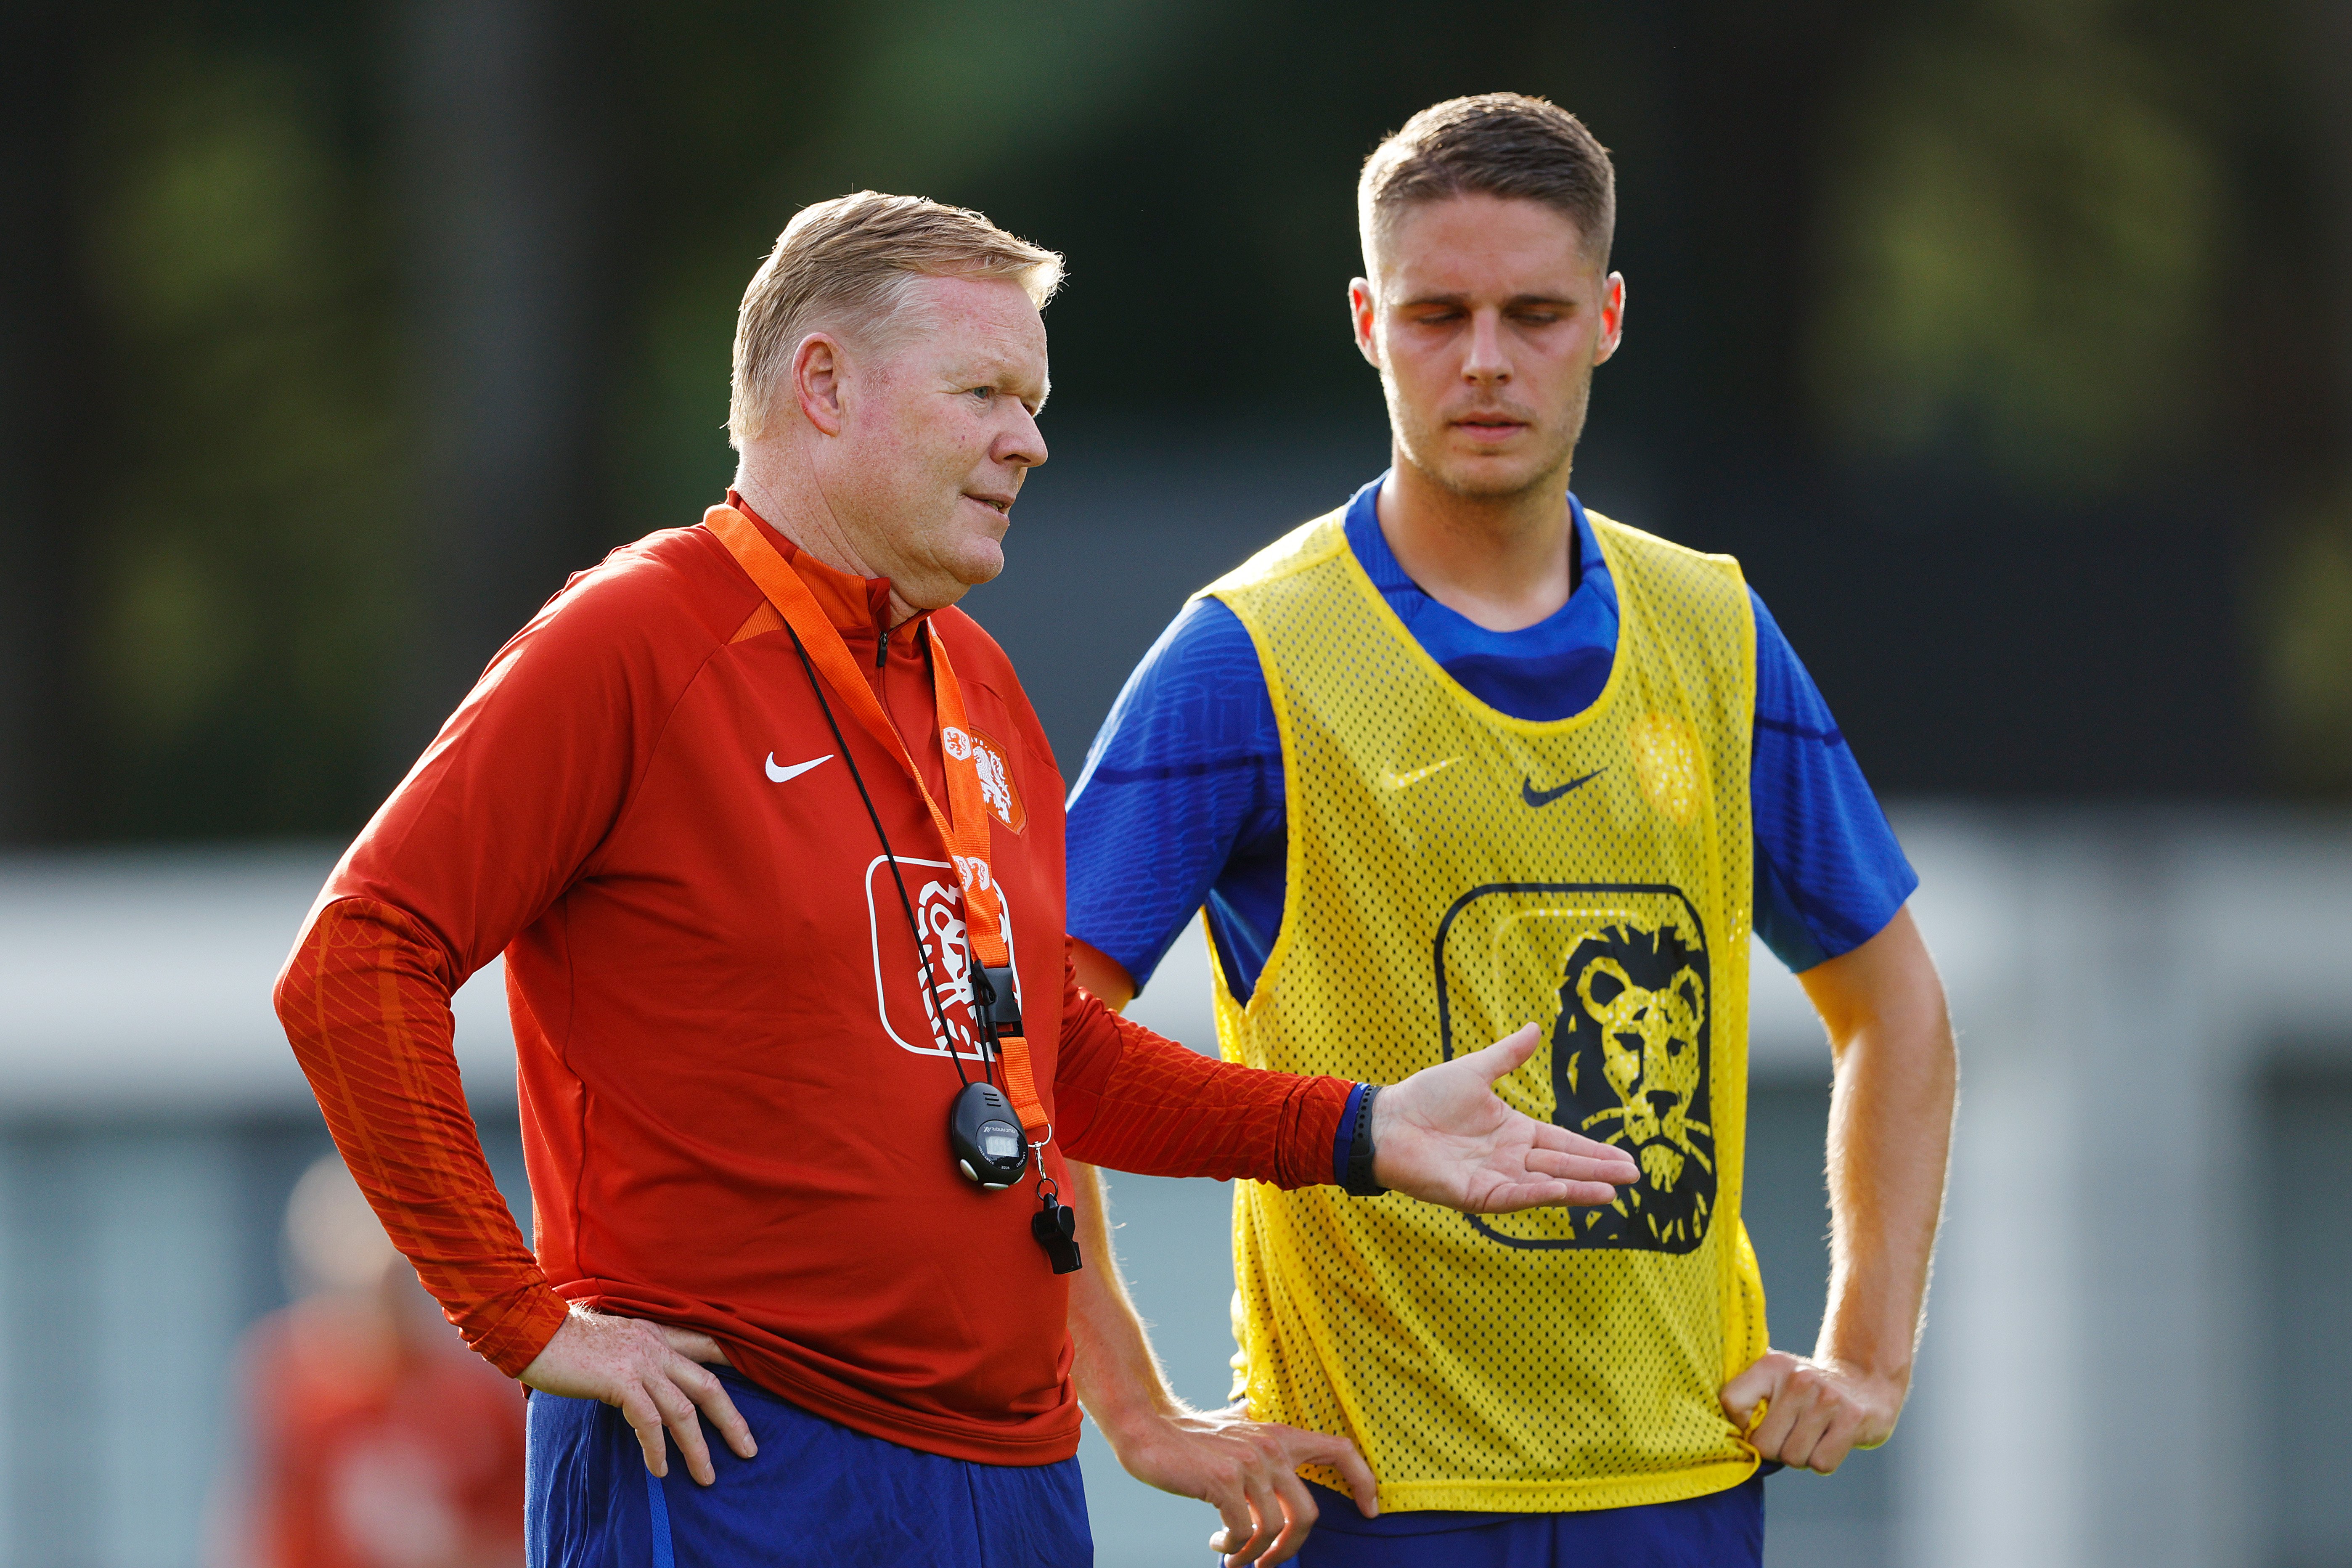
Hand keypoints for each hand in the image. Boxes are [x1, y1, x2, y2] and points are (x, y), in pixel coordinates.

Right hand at [520, 1307, 755, 1484]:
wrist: (533, 1329)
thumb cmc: (567, 1340)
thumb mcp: (614, 1339)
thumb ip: (638, 1354)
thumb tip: (649, 1384)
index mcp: (657, 1332)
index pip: (708, 1344)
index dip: (736, 1364)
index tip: (760, 1382)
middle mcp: (656, 1345)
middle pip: (708, 1385)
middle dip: (732, 1420)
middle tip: (749, 1449)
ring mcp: (640, 1362)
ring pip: (683, 1409)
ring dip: (696, 1447)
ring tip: (706, 1476)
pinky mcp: (619, 1380)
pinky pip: (648, 1420)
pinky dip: (657, 1447)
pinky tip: (659, 1468)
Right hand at [1102, 1402, 1377, 1566]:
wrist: (1147, 1427)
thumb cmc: (1191, 1436)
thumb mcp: (1239, 1430)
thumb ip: (1264, 1441)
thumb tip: (1284, 1461)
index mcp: (1281, 1436)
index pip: (1340, 1450)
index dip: (1363, 1481)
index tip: (1369, 1510)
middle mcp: (1272, 1448)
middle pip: (1308, 1514)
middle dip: (1291, 1550)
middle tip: (1267, 1563)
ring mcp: (1249, 1465)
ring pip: (1274, 1529)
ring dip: (1253, 1554)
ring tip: (1233, 1557)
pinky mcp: (1224, 1482)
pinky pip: (1243, 1532)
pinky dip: (1232, 1547)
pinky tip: (1217, 1543)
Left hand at [1372, 1024, 1639, 1210]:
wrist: (1386, 1121)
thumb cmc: (1425, 1097)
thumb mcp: (1474, 1070)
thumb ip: (1507, 1055)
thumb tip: (1536, 1028)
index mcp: (1513, 1130)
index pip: (1563, 1141)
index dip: (1593, 1150)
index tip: (1625, 1157)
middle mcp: (1510, 1158)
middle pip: (1563, 1164)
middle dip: (1598, 1170)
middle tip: (1635, 1175)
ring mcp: (1496, 1178)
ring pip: (1547, 1184)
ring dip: (1581, 1188)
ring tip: (1615, 1191)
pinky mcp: (1478, 1195)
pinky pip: (1517, 1196)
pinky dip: (1544, 1195)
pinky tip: (1570, 1193)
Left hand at [1720, 1350, 1903, 1473]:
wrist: (1865, 1383)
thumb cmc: (1807, 1391)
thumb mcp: (1775, 1379)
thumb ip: (1747, 1397)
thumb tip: (1725, 1433)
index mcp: (1771, 1365)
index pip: (1731, 1402)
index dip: (1741, 1426)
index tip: (1755, 1425)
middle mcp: (1798, 1379)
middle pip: (1763, 1444)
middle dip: (1775, 1449)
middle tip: (1791, 1434)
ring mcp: (1827, 1399)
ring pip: (1793, 1457)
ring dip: (1801, 1456)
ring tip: (1812, 1435)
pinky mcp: (1853, 1420)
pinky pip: (1821, 1463)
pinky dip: (1823, 1461)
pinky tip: (1829, 1440)